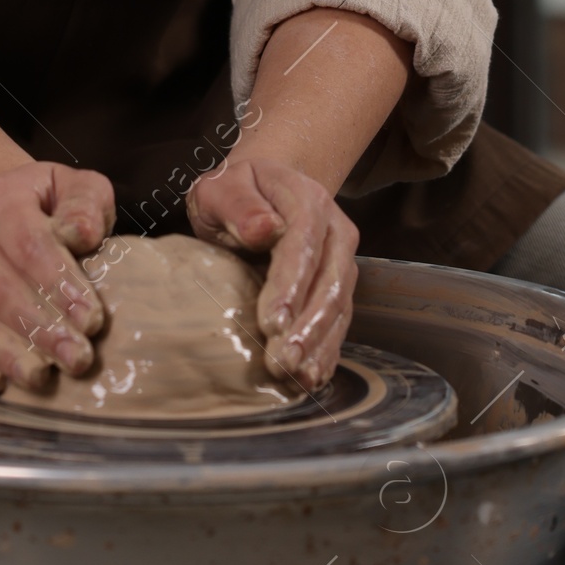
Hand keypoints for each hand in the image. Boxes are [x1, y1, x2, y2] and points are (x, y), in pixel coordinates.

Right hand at [0, 162, 114, 393]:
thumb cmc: (51, 203)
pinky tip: (2, 384)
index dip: (58, 282)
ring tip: (44, 379)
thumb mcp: (75, 186)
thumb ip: (84, 203)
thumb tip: (83, 234)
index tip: (92, 318)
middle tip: (78, 358)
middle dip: (39, 328)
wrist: (5, 207)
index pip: (27, 243)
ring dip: (10, 353)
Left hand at [186, 157, 357, 390]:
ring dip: (319, 345)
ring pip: (340, 306)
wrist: (263, 188)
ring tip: (297, 377)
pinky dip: (326, 350)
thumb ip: (239, 205)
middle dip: (308, 327)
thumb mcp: (223, 187)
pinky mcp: (339, 284)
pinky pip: (339, 320)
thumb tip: (263, 229)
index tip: (271, 322)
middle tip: (282, 362)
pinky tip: (311, 376)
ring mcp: (341, 259)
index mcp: (307, 199)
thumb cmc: (236, 190)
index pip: (302, 245)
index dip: (290, 285)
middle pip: (330, 281)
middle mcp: (335, 230)